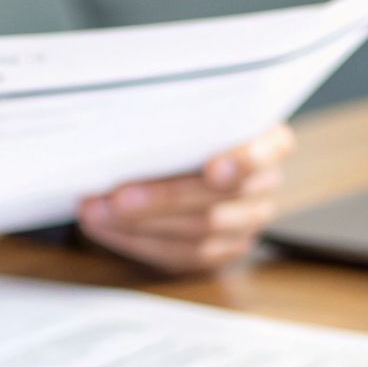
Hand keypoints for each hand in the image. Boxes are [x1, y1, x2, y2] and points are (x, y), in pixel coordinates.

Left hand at [78, 124, 295, 273]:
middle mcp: (263, 185)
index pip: (269, 151)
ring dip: (140, 225)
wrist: (185, 155)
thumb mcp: (190, 111)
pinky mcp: (219, 252)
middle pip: (218, 201)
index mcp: (269, 142)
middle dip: (163, 200)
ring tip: (98, 212)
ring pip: (197, 234)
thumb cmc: (186, 125)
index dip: (244, 163)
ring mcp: (245, 223)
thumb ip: (176, 115)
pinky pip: (180, 255)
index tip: (213, 169)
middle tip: (119, 196)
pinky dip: (137, 241)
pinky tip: (107, 228)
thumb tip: (123, 122)